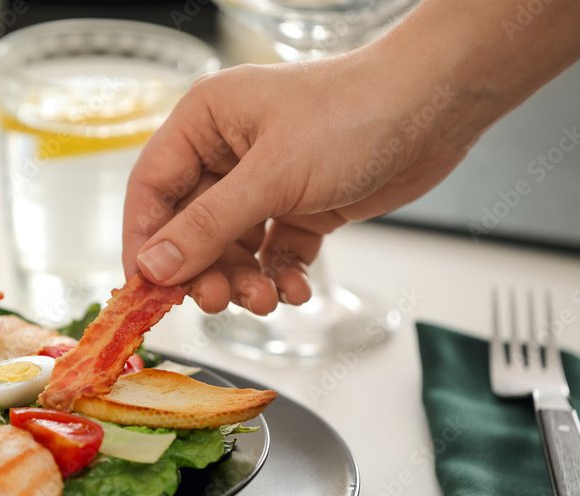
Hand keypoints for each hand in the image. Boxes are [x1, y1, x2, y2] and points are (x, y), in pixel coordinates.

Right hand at [122, 55, 470, 314]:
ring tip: (266, 298)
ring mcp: (264, 181)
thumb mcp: (272, 176)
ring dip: (244, 281)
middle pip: (190, 227)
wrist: (435, 110)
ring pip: (232, 248)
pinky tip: (295, 286)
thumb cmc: (355, 114)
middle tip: (217, 301)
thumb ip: (208, 227)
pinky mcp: (299, 205)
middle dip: (204, 270)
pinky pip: (272, 253)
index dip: (144, 243)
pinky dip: (280, 275)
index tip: (145, 290)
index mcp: (205, 123)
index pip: (152, 190)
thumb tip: (153, 266)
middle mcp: (227, 152)